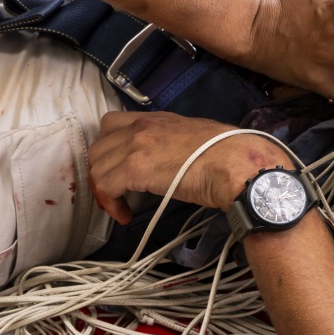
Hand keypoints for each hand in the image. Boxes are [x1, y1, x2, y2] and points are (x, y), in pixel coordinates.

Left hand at [89, 111, 292, 223]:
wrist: (236, 163)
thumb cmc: (228, 153)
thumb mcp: (197, 136)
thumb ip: (176, 141)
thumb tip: (176, 157)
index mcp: (157, 118)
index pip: (112, 123)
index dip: (109, 147)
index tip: (117, 166)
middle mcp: (141, 127)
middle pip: (98, 147)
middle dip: (102, 170)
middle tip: (116, 190)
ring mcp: (135, 146)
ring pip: (97, 168)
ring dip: (105, 189)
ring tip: (121, 205)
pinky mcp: (134, 169)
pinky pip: (106, 187)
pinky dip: (111, 204)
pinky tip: (124, 215)